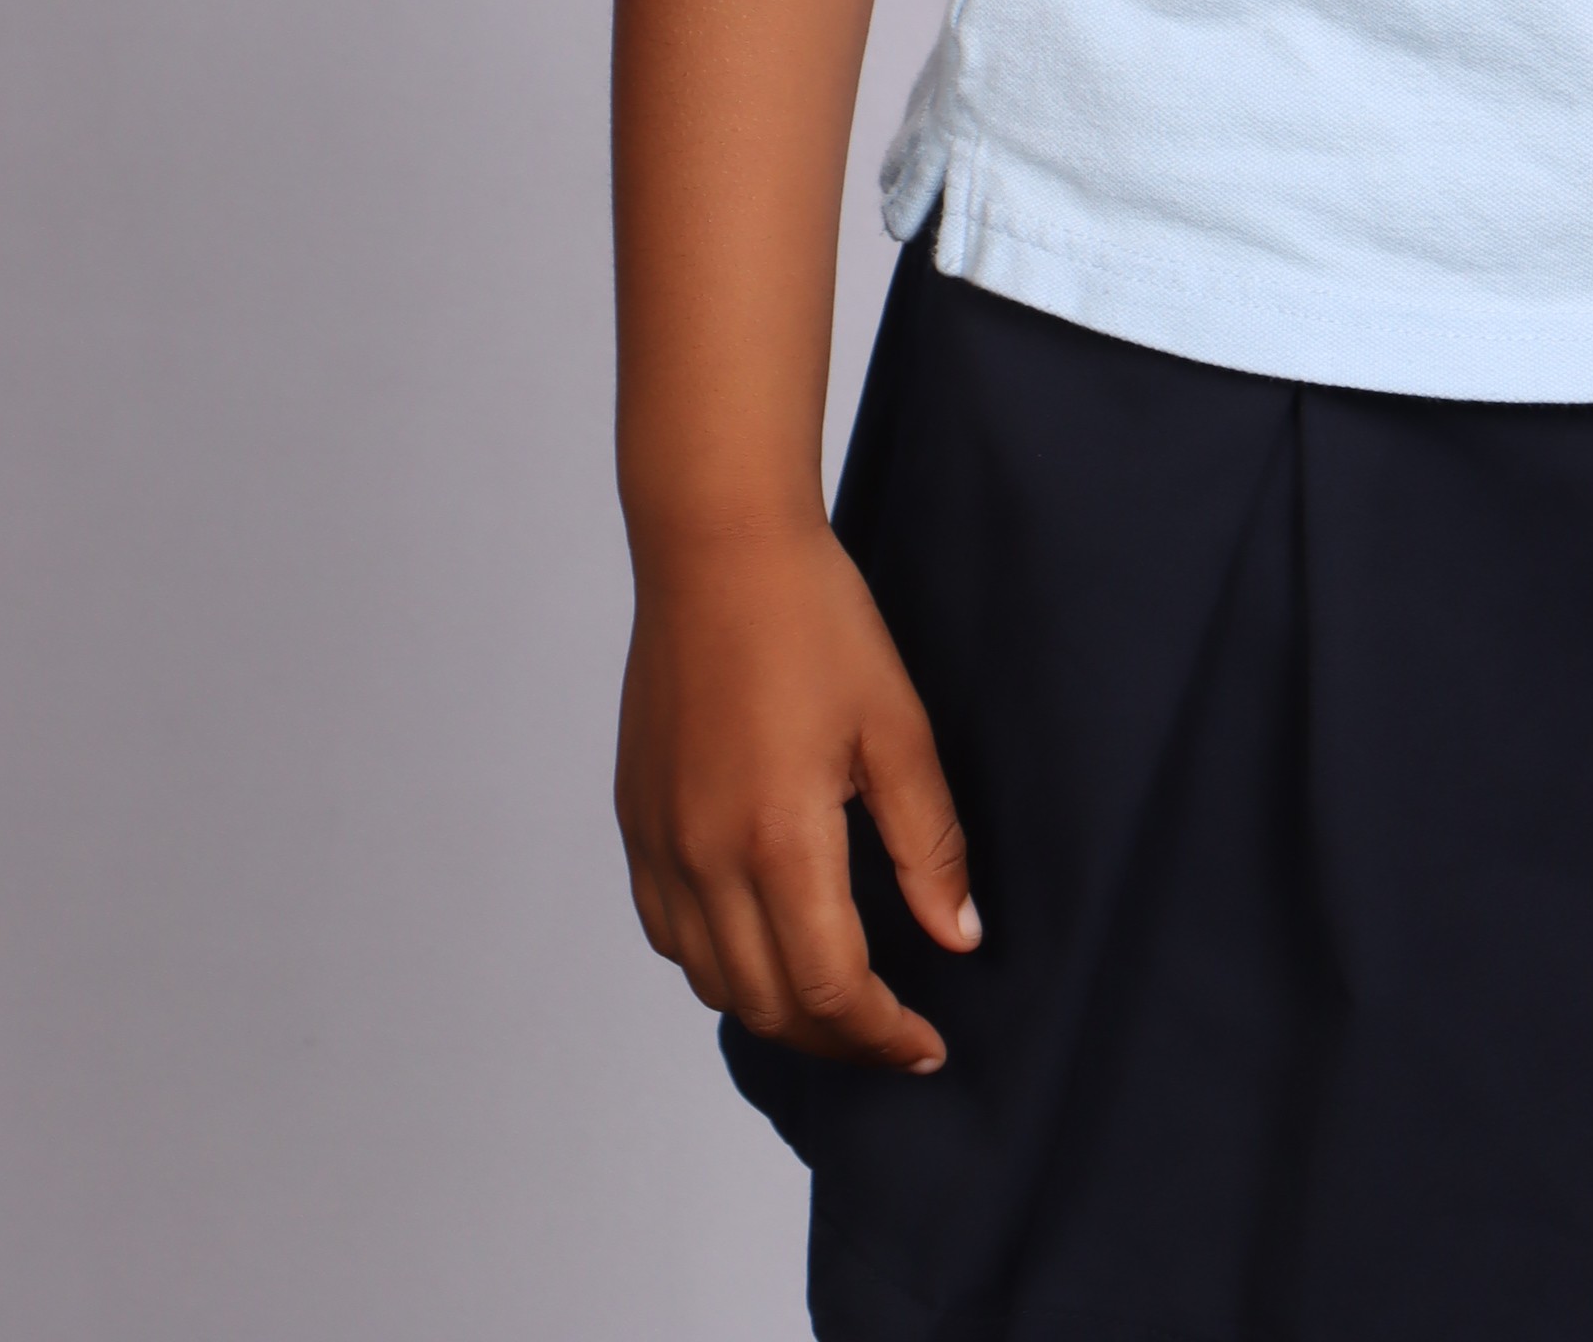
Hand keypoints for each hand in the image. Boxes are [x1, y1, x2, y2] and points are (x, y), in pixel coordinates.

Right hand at [616, 517, 977, 1066]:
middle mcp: (704, 858)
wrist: (717, 547)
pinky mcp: (635, 820)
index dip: (883, 1035)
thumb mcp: (897, 728)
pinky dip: (718, 963)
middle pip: (768, 1004)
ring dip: (776, 1007)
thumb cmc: (816, 621)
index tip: (927, 1046)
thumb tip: (957, 939)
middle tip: (893, 1031)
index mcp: (778, 839)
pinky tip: (764, 939)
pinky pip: (669, 932)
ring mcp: (659, 842)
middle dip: (838, 1037)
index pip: (830, 989)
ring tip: (838, 996)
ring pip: (712, 981)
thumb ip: (929, 845)